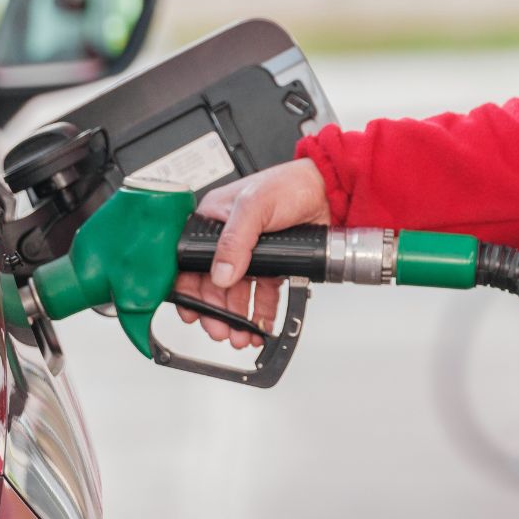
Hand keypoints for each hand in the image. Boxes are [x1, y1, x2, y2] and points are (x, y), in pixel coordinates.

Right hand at [175, 158, 330, 347]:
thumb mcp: (254, 204)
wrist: (329, 190)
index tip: (192, 312)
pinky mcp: (272, 264)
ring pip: (236, 293)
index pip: (190, 261)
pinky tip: (260, 325)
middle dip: (215, 311)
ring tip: (239, 334)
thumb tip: (220, 273)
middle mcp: (228, 240)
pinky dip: (260, 312)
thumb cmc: (289, 183)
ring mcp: (250, 254)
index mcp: (212, 221)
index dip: (188, 289)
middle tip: (220, 330)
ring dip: (236, 317)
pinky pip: (262, 294)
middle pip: (213, 284)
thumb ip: (235, 240)